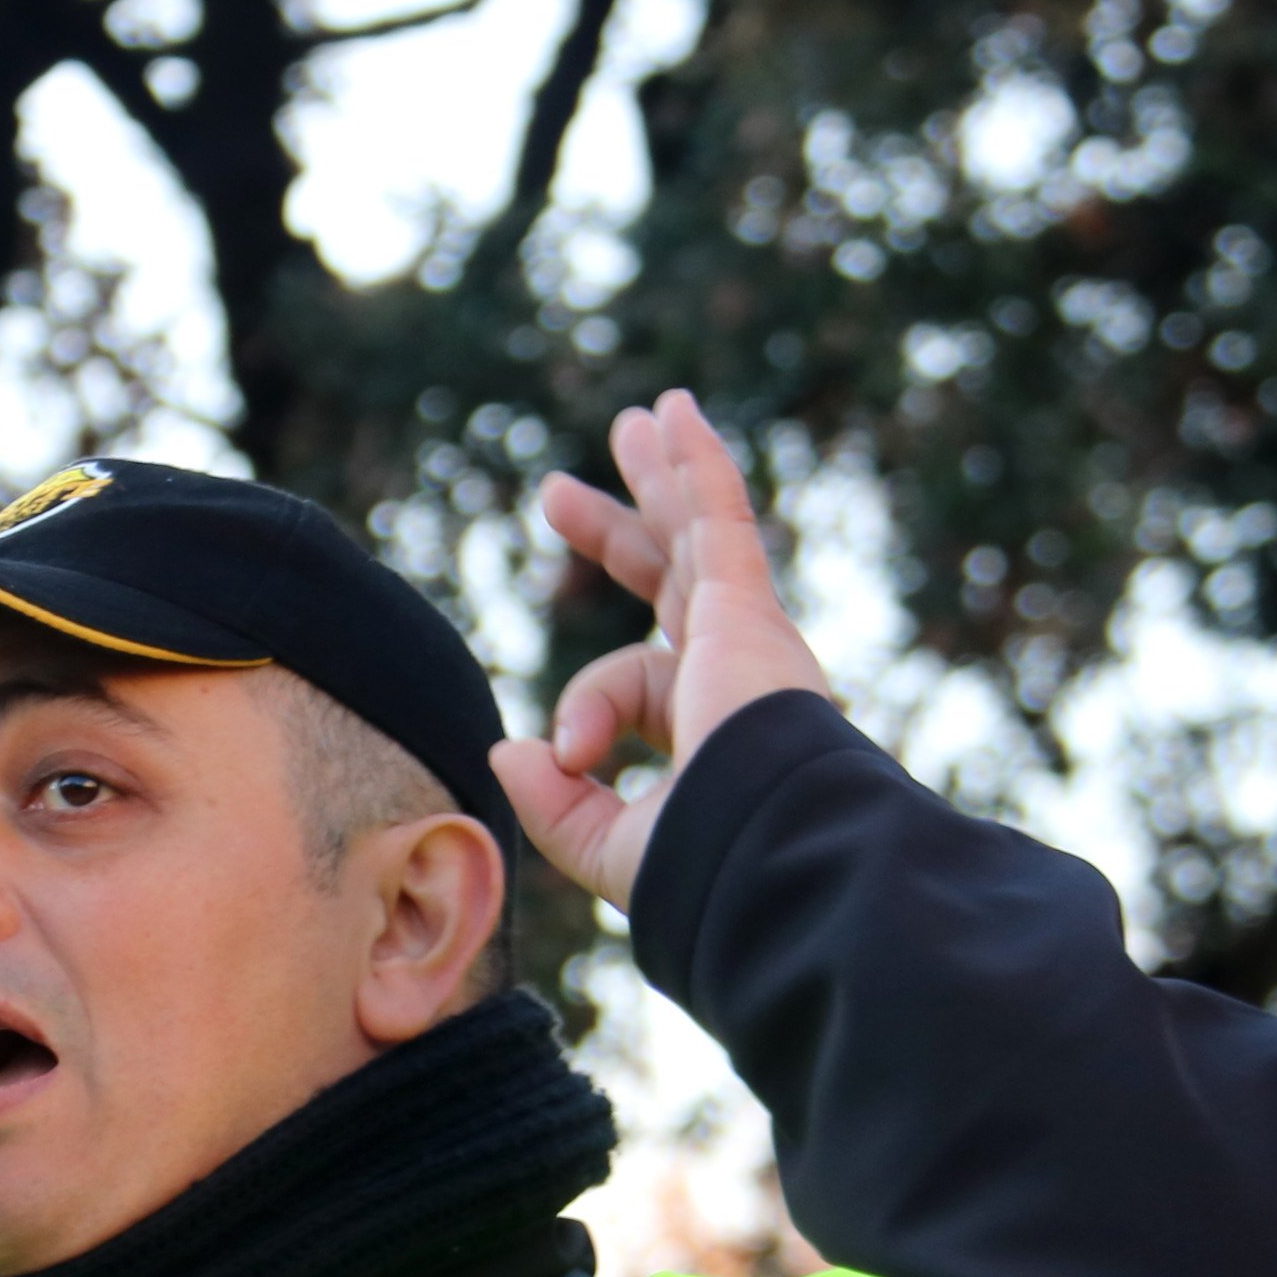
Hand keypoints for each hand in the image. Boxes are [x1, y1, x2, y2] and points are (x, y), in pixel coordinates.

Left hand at [498, 390, 837, 909]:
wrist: (770, 848)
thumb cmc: (706, 863)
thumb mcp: (608, 845)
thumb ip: (555, 804)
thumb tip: (507, 750)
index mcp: (714, 725)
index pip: (631, 686)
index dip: (584, 715)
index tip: (569, 755)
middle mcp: (738, 672)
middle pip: (669, 581)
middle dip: (618, 532)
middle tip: (559, 495)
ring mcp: (748, 635)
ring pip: (696, 533)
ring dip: (664, 474)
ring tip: (638, 420)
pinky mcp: (745, 607)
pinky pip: (720, 516)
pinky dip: (699, 464)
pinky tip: (676, 413)